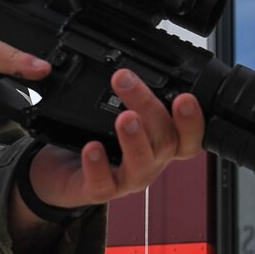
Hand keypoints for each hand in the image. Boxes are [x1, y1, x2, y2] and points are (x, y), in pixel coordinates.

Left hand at [18, 68, 204, 219]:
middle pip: (166, 141)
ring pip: (141, 163)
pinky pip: (102, 183)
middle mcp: (150, 160)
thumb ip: (127, 92)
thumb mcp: (115, 110)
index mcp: (160, 141)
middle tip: (127, 81)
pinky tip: (92, 147)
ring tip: (124, 118)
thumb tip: (99, 63)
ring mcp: (127, 178)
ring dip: (135, 139)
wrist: (61, 172)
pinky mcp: (99, 189)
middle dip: (150, 108)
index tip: (186, 97)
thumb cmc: (96, 138)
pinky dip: (98, 165)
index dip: (193, 121)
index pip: (189, 136)